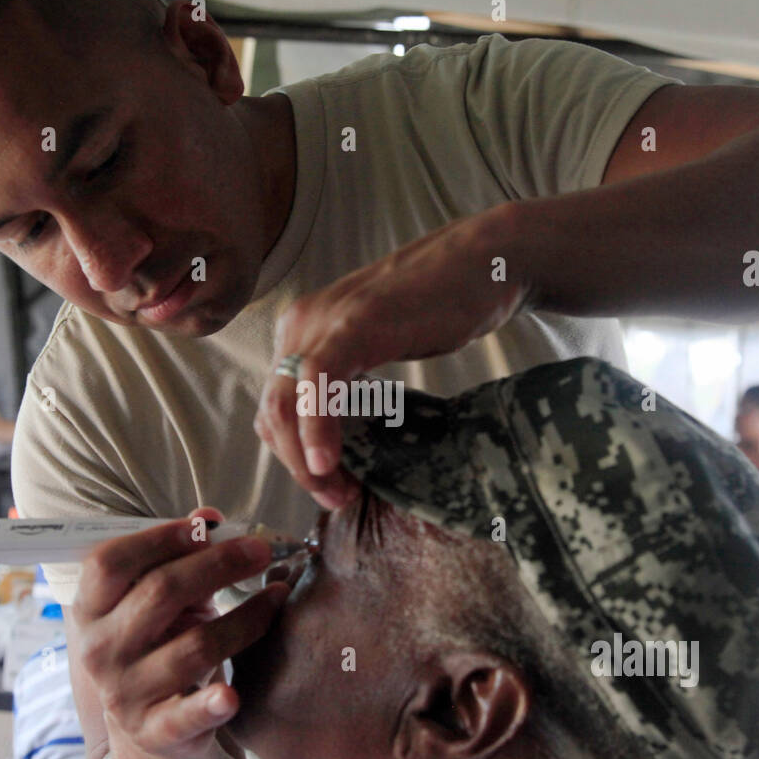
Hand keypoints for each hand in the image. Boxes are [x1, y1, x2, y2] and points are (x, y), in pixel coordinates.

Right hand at [72, 506, 286, 758]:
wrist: (147, 737)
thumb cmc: (157, 649)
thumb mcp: (158, 604)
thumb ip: (178, 559)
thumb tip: (209, 517)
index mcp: (90, 610)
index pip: (110, 563)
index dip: (158, 538)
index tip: (206, 527)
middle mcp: (100, 651)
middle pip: (160, 593)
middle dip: (218, 564)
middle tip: (261, 550)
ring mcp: (126, 694)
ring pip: (193, 646)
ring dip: (246, 617)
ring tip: (278, 596)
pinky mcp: (158, 733)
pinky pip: (187, 715)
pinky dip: (210, 704)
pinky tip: (232, 694)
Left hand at [254, 204, 527, 508]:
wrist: (485, 261)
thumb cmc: (441, 306)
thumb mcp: (379, 349)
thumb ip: (350, 381)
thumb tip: (342, 439)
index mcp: (303, 332)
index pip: (276, 409)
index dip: (294, 458)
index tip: (332, 487)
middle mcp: (300, 325)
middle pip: (273, 414)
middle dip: (297, 467)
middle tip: (336, 497)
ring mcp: (323, 322)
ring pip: (284, 403)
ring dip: (304, 458)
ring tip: (337, 490)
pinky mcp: (354, 323)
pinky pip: (316, 381)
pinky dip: (316, 426)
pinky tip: (327, 461)